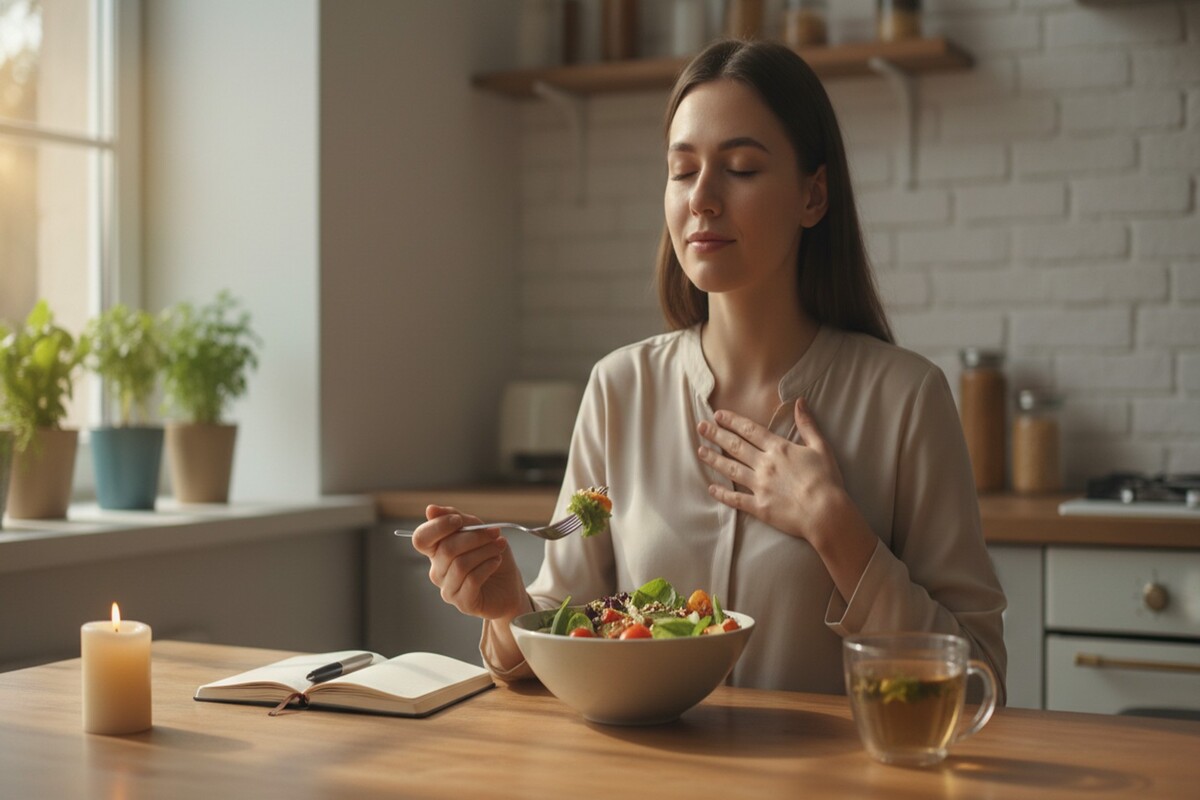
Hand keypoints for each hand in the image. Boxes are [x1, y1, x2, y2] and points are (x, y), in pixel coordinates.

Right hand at [409, 505, 528, 621]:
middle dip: (474, 537)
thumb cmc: (493, 557)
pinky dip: (487, 566)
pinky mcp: (462, 602)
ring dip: (484, 551)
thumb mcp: (479, 532)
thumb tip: (430, 509)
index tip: (459, 520)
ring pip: (460, 564)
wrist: (510, 586)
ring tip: (499, 547)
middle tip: (494, 533)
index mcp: (437, 551)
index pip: (421, 538)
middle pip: (446, 549)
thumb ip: (458, 519)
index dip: (438, 527)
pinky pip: (472, 580)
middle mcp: (437, 571)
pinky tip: (496, 561)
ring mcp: (448, 589)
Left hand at [696, 397, 845, 541]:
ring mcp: (759, 486)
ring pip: (731, 469)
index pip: (749, 430)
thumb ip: (807, 424)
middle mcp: (765, 465)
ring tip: (700, 451)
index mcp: (778, 449)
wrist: (826, 513)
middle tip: (700, 427)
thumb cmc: (826, 480)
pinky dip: (722, 493)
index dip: (732, 421)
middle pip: (735, 446)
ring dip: (714, 459)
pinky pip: (736, 499)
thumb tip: (800, 401)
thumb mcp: (821, 447)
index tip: (718, 415)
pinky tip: (711, 488)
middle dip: (716, 435)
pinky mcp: (759, 506)